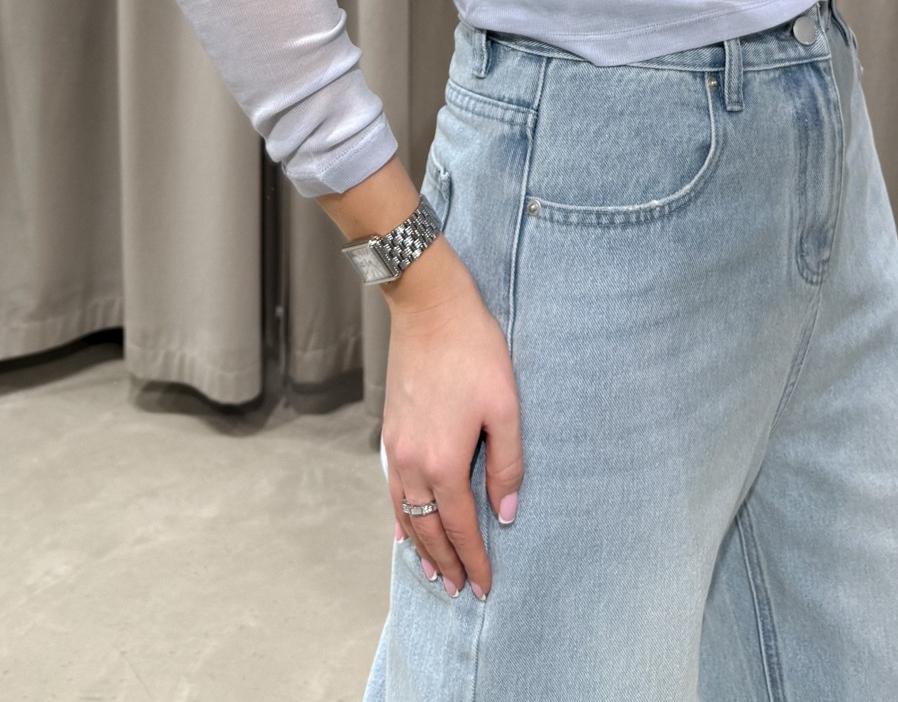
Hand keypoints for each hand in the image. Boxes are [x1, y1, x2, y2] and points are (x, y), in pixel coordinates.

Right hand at [382, 239, 523, 601]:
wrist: (429, 307)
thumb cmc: (473, 349)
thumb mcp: (506, 405)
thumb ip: (507, 464)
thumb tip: (506, 513)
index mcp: (443, 461)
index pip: (462, 526)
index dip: (475, 559)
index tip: (485, 587)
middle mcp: (412, 463)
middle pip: (429, 528)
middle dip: (447, 562)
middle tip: (461, 590)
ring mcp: (396, 448)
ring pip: (405, 514)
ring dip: (421, 546)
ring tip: (435, 571)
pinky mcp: (391, 431)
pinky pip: (393, 490)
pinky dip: (400, 517)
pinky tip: (405, 526)